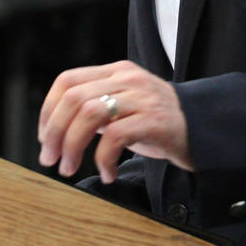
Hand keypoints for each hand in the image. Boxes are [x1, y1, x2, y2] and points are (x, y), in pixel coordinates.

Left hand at [38, 60, 192, 182]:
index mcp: (116, 71)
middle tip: (51, 159)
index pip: (68, 80)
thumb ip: (94, 108)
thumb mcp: (123, 106)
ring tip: (70, 168)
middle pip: (74, 98)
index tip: (44, 137)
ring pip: (90, 114)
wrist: (200, 128)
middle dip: (54, 132)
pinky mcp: (154, 120)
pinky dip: (103, 160)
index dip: (48, 110)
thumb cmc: (156, 122)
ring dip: (72, 146)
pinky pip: (115, 137)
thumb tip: (53, 128)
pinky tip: (107, 173)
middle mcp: (128, 79)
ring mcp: (142, 97)